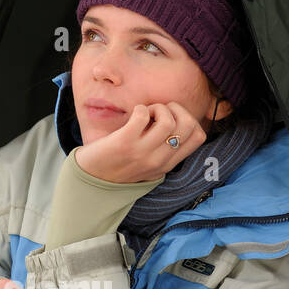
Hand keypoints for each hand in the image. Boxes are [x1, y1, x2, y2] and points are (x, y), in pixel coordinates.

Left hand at [74, 101, 205, 183]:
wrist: (89, 180)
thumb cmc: (118, 164)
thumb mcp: (148, 163)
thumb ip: (163, 149)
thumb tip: (174, 119)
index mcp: (168, 164)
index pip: (199, 137)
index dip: (189, 119)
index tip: (170, 118)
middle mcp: (159, 160)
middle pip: (188, 125)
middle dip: (175, 109)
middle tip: (157, 112)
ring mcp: (142, 152)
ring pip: (169, 121)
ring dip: (157, 108)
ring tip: (144, 114)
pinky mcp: (124, 143)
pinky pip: (141, 116)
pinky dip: (140, 109)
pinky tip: (133, 115)